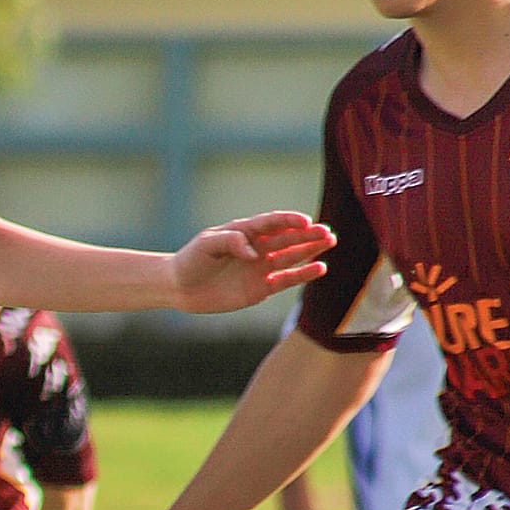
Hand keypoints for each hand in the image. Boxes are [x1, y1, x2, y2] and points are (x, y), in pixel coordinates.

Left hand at [170, 212, 333, 315]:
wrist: (180, 287)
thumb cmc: (191, 259)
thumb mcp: (207, 244)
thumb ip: (230, 241)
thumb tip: (253, 252)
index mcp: (245, 231)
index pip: (272, 222)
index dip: (290, 221)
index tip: (306, 221)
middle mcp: (257, 247)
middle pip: (287, 238)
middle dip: (308, 234)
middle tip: (327, 232)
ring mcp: (261, 267)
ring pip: (292, 256)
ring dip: (311, 250)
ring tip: (330, 242)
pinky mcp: (261, 288)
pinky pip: (286, 280)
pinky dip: (303, 274)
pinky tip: (320, 268)